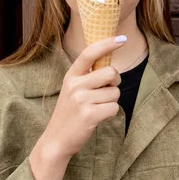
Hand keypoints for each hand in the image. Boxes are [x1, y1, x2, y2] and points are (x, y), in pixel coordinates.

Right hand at [42, 36, 124, 158]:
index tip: (122, 39)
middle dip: (115, 83)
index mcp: (71, 76)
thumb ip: (88, 77)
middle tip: (104, 93)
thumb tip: (111, 67)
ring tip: (96, 108)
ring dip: (111, 101)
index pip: (89, 53)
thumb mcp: (73, 90)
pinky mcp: (90, 114)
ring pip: (115, 92)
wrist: (56, 140)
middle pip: (111, 73)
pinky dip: (110, 114)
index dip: (107, 44)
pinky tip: (97, 118)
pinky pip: (114, 108)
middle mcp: (75, 85)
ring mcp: (81, 100)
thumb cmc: (70, 113)